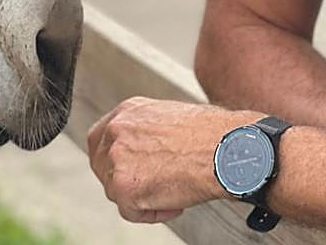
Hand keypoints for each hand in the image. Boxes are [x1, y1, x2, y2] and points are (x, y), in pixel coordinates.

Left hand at [86, 96, 262, 223]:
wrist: (226, 149)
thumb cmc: (210, 135)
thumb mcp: (168, 117)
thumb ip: (144, 131)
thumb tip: (141, 151)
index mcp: (127, 112)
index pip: (99, 139)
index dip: (110, 158)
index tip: (125, 169)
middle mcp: (117, 131)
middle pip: (102, 166)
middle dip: (123, 180)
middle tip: (151, 185)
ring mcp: (117, 157)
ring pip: (116, 190)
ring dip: (142, 196)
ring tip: (172, 189)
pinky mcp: (125, 186)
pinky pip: (131, 211)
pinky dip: (153, 213)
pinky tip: (175, 200)